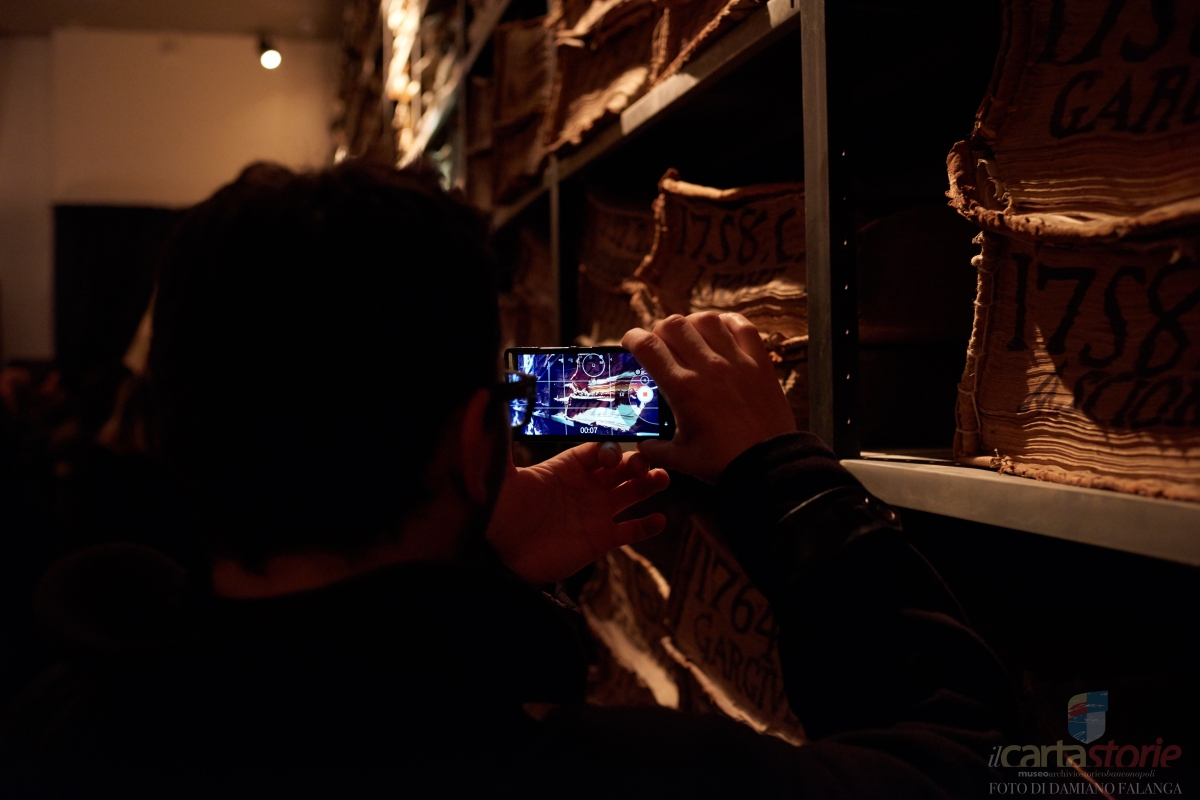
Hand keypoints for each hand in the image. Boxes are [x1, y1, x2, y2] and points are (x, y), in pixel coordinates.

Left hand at [487, 442, 669, 584]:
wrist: (500, 557)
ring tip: (663, 479)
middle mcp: (586, 486)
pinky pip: (630, 531)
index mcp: (567, 467)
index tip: (609, 457)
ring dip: (649, 484)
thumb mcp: (500, 478)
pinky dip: (646, 526)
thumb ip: (500, 445)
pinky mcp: (600, 540)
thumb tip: (486, 404)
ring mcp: (596, 513)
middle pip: (622, 467)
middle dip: (637, 462)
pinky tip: (659, 520)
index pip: (598, 449)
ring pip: (632, 494)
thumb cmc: (500, 513)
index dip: (609, 449)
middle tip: (646, 464)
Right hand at [622, 312, 796, 483]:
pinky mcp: (759, 362)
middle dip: (659, 330)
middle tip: (660, 344)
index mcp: (683, 389)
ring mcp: (736, 361)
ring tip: (689, 337)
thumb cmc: (724, 462)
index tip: (630, 344)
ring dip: (691, 324)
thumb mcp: (681, 459)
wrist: (768, 465)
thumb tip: (641, 444)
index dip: (632, 338)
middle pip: (674, 324)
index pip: (648, 346)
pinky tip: (720, 331)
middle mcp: (708, 367)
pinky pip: (742, 326)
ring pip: (706, 320)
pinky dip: (727, 322)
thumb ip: (655, 449)